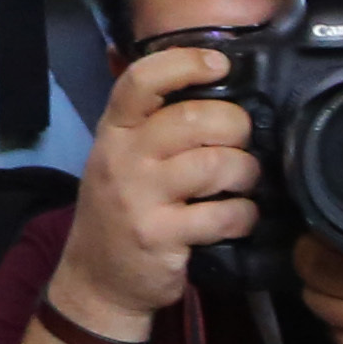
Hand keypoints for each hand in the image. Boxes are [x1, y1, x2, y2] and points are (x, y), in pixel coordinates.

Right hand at [60, 40, 257, 327]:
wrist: (97, 280)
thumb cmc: (119, 209)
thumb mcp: (120, 157)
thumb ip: (153, 122)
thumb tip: (213, 81)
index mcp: (114, 131)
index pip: (142, 80)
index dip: (186, 64)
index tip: (220, 65)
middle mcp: (123, 158)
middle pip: (193, 119)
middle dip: (235, 127)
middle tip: (241, 143)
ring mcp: (139, 198)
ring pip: (215, 165)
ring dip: (245, 173)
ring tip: (243, 182)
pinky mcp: (161, 236)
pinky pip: (222, 215)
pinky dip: (244, 215)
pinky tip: (238, 218)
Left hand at [288, 162, 342, 343]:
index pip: (328, 252)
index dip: (319, 235)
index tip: (327, 224)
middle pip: (313, 280)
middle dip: (313, 259)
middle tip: (327, 245)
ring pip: (318, 309)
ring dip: (322, 289)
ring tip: (341, 272)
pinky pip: (335, 337)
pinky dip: (339, 320)